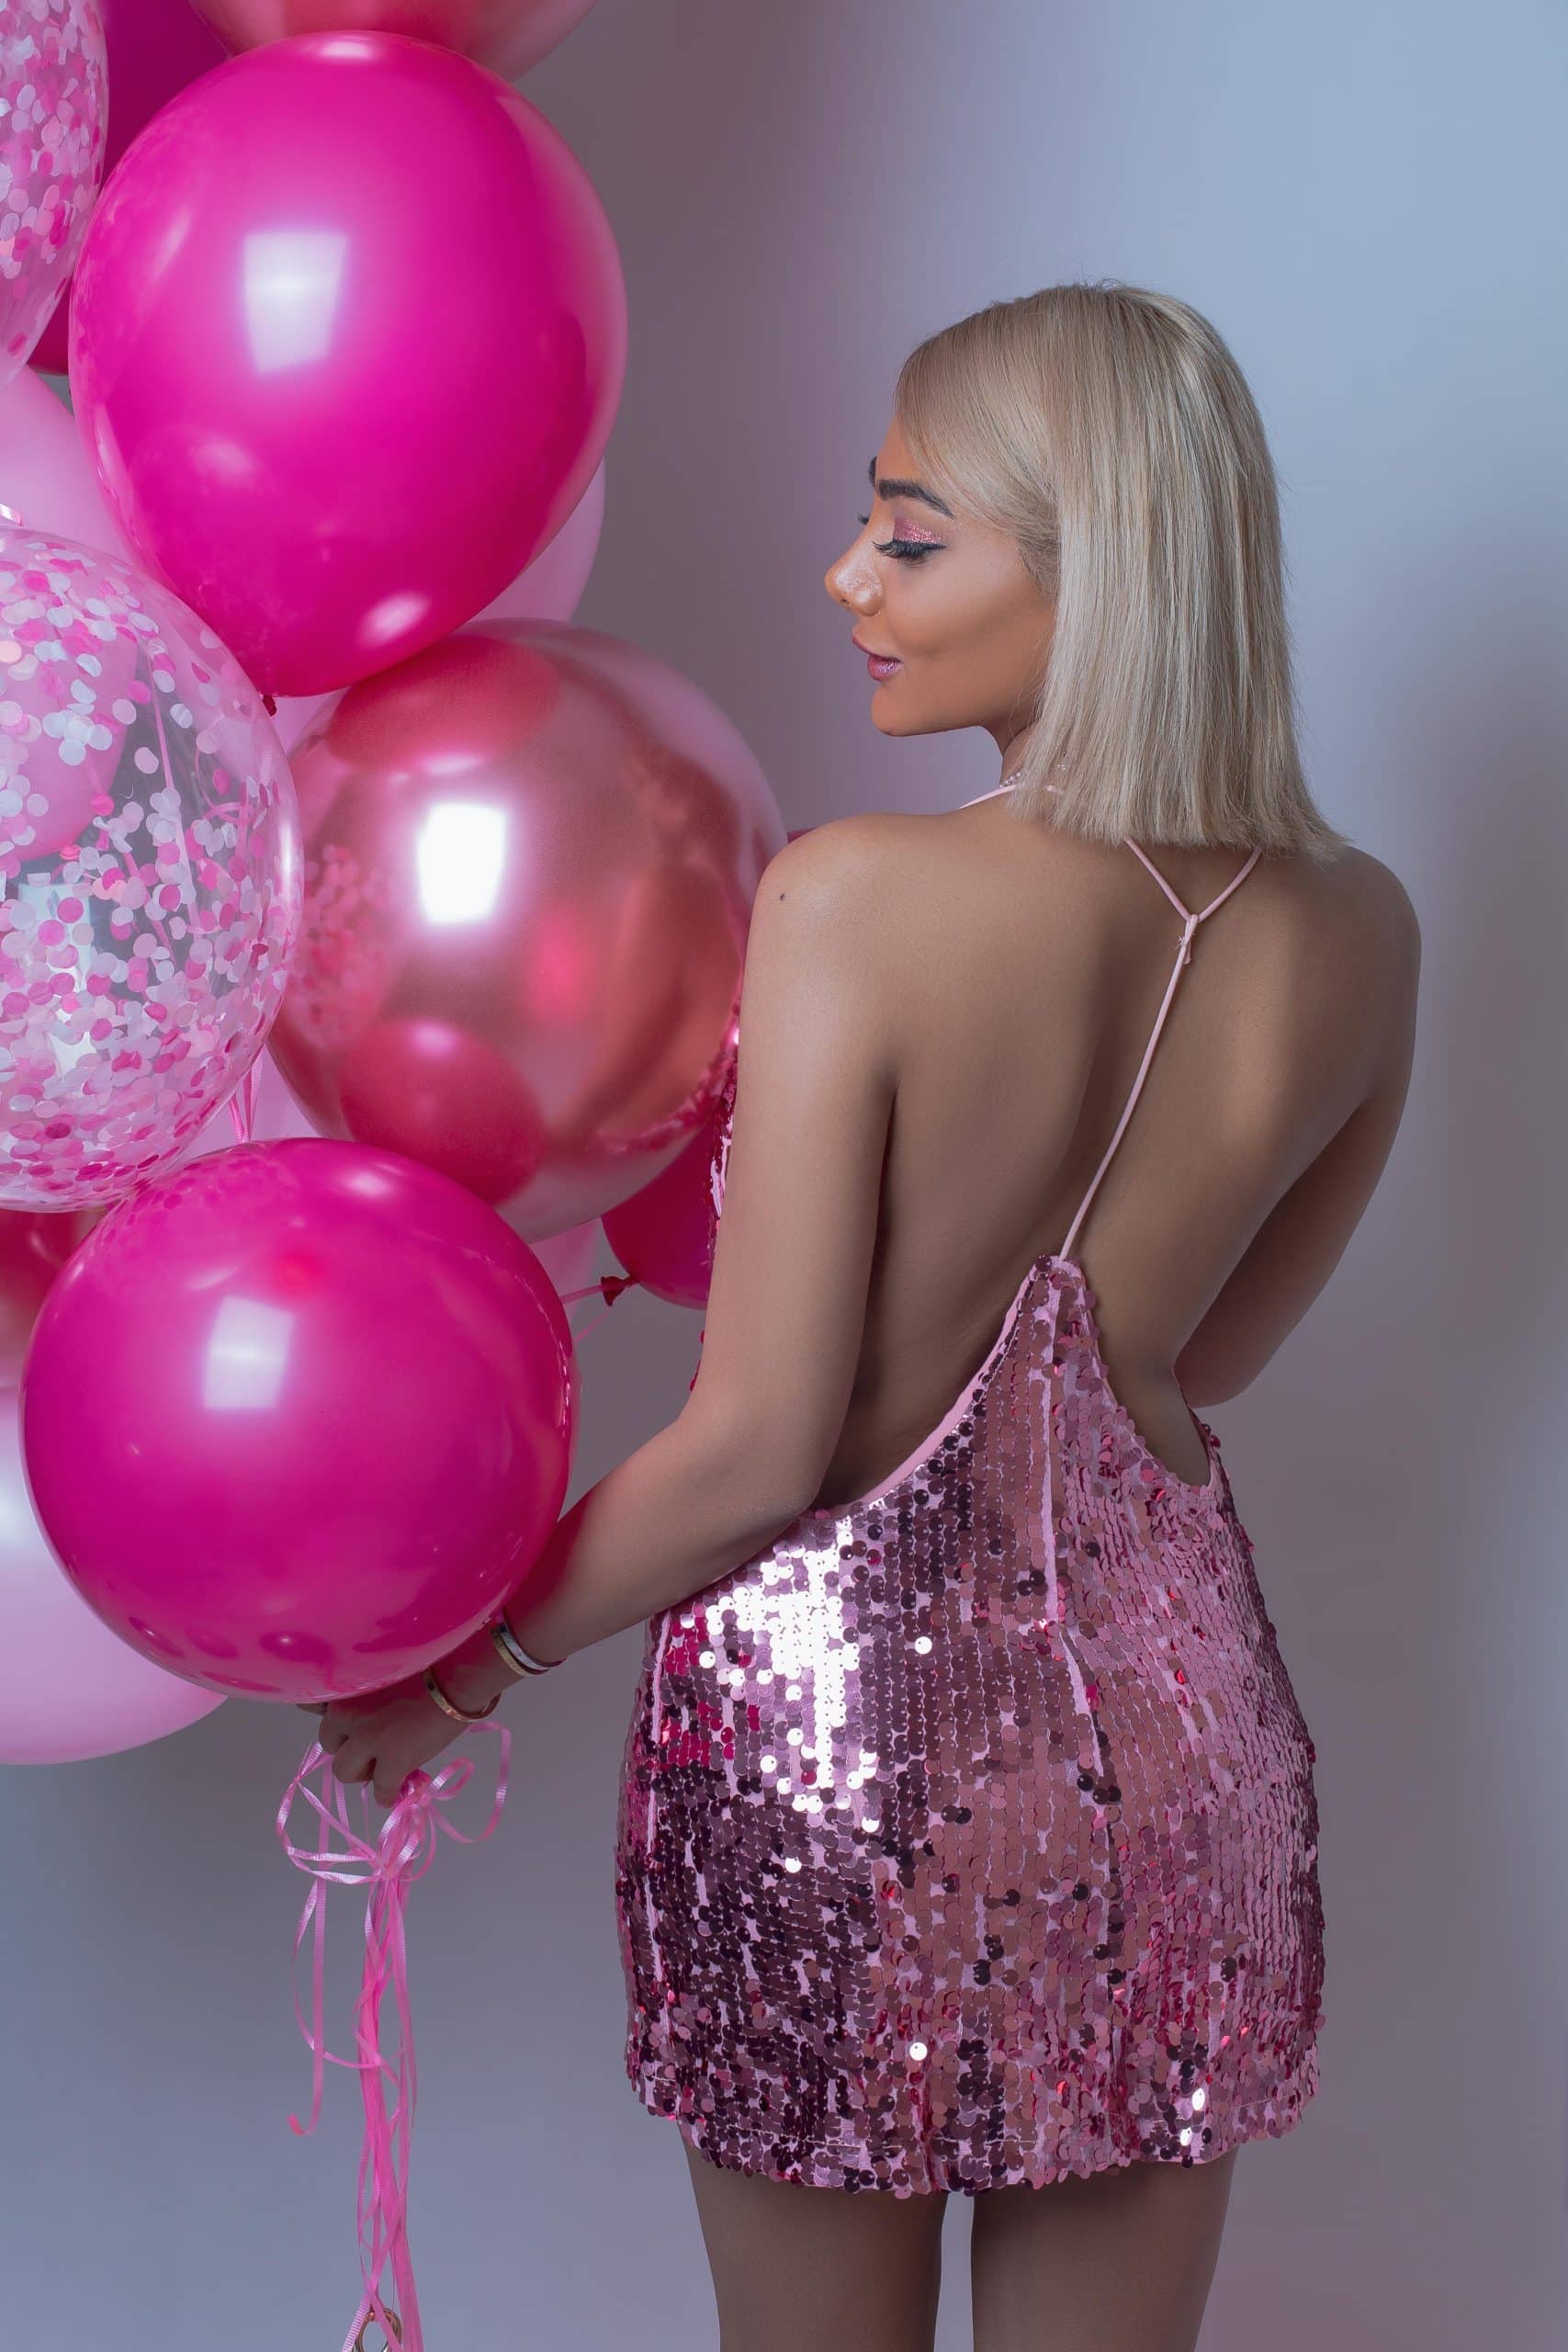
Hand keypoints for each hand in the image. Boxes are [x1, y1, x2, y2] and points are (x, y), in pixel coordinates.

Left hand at [300, 1646, 506, 1807]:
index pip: (309, 1705)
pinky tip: (397, 1790)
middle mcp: (346, 1712)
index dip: (333, 1716)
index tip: (352, 1720)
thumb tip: (368, 1716)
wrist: (459, 1674)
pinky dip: (387, 1793)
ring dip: (362, 1771)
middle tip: (373, 1745)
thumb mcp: (385, 1666)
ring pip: (343, 1771)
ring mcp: (367, 1739)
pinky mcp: (391, 1762)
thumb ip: (366, 1688)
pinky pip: (380, 1790)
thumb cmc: (431, 1659)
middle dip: (349, 1745)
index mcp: (344, 1684)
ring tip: (383, 1768)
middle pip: (328, 1742)